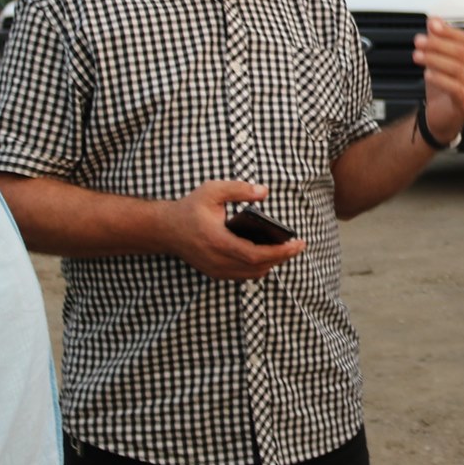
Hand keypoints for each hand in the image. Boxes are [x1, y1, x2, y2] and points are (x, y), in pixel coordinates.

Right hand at [160, 180, 304, 280]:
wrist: (165, 229)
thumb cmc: (190, 208)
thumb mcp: (212, 190)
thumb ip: (239, 189)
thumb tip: (264, 192)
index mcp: (219, 241)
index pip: (256, 254)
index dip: (280, 252)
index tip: (298, 244)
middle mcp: (218, 260)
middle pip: (258, 267)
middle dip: (282, 258)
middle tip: (298, 245)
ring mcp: (216, 270)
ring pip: (252, 274)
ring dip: (271, 263)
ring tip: (286, 249)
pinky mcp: (215, 273)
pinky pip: (243, 275)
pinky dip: (258, 267)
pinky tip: (268, 254)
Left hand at [414, 16, 463, 143]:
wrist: (441, 120)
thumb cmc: (443, 90)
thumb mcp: (438, 62)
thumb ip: (438, 42)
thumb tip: (434, 21)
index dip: (449, 31)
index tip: (432, 25)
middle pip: (462, 53)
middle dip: (439, 44)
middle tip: (420, 41)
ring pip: (458, 69)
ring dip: (435, 60)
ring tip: (418, 56)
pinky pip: (455, 87)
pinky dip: (440, 79)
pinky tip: (428, 74)